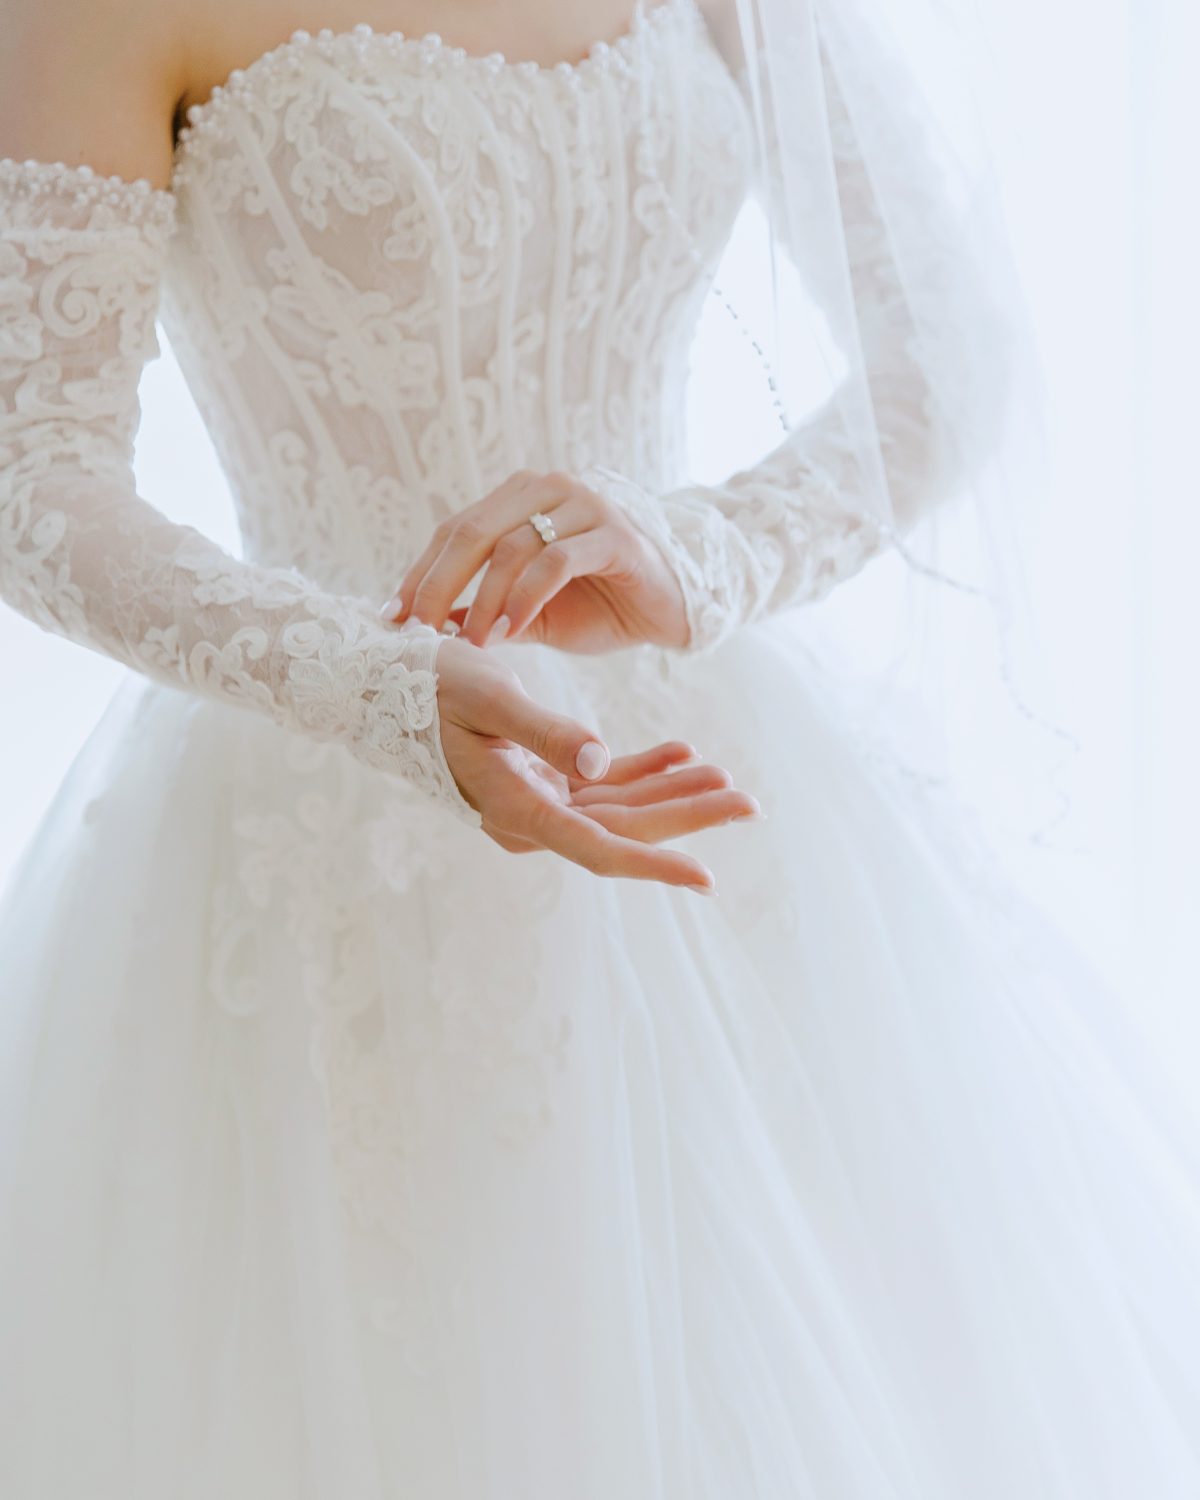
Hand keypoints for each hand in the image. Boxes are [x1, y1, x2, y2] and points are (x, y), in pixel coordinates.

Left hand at [381, 469, 688, 653]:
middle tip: (418, 631)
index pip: (455, 531)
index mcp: (520, 498)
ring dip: (485, 600)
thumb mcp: (530, 614)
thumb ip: (485, 612)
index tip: (392, 617)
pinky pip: (557, 562)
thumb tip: (427, 626)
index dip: (420, 574)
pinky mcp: (615, 535)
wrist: (671, 610)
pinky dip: (527, 599)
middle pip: (472, 533)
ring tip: (472, 644)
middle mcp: (548, 489)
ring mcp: (584, 506)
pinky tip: (512, 632)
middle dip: (438, 586)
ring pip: (512, 548)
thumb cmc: (601, 606)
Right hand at [433, 635, 759, 890]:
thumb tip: (597, 759)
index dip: (656, 862)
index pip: (599, 849)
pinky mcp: (538, 780)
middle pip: (622, 829)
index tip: (708, 877)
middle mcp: (529, 817)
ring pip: (617, 807)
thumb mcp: (487, 698)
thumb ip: (544, 731)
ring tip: (725, 777)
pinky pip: (598, 784)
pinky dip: (639, 771)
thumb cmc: (425, 686)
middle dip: (688, 816)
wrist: (376, 685)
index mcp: (516, 808)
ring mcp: (534, 801)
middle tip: (749, 804)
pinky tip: (680, 754)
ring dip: (670, 792)